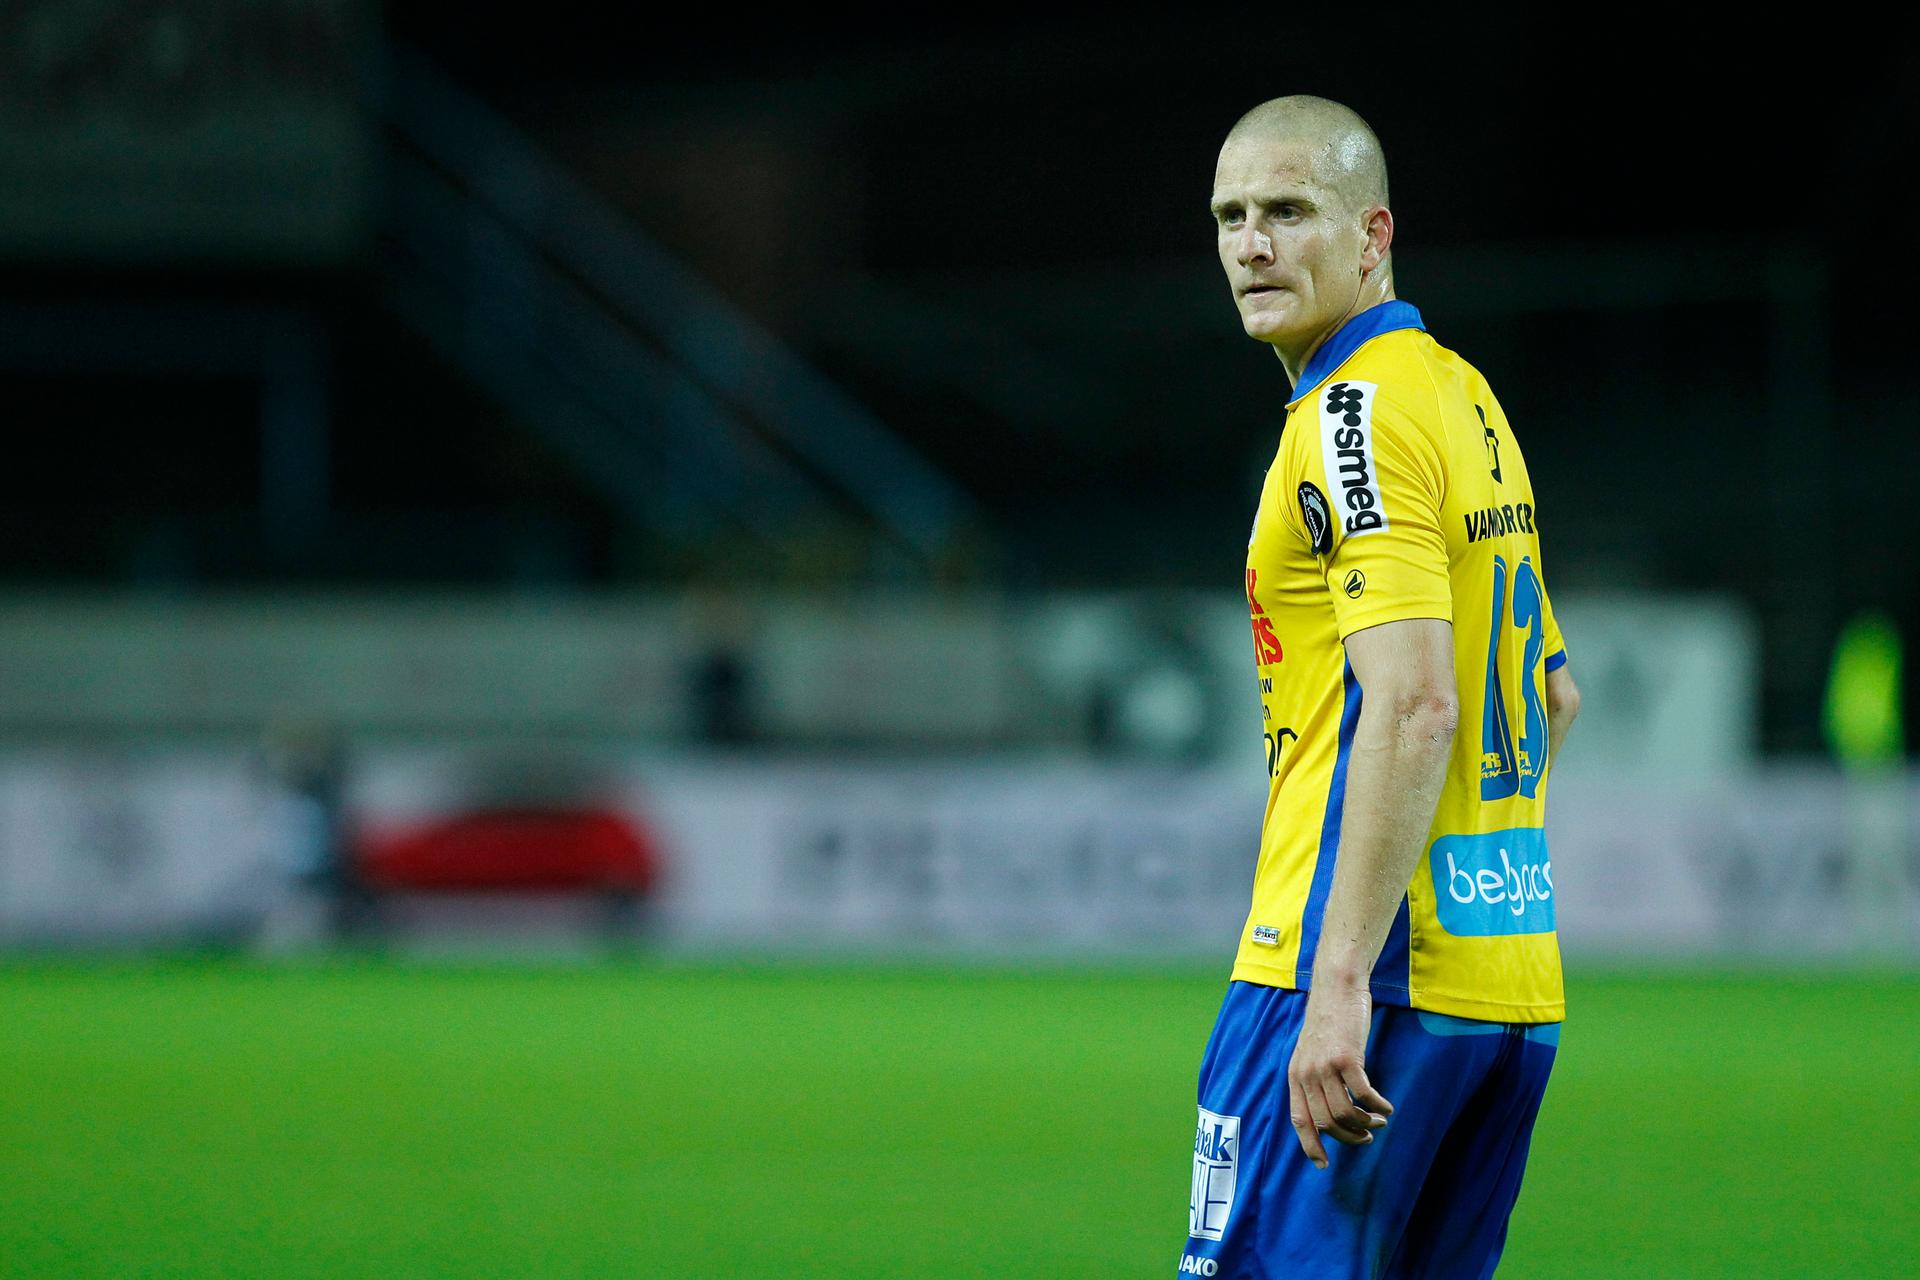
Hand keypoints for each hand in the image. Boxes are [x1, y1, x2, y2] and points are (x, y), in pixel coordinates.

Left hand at [1286, 981, 1392, 1168]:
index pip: (1299, 1120)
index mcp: (1295, 1075)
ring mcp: (1325, 1066)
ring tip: (1379, 1121)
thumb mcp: (1310, 1052)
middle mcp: (1306, 1074)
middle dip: (1348, 1138)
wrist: (1337, 989)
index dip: (1310, 1145)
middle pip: (1326, 1122)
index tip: (1323, 1164)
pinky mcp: (1347, 1058)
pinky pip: (1364, 1095)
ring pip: (1345, 1113)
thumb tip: (1327, 1112)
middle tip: (1366, 1137)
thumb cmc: (1328, 1021)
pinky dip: (1377, 1106)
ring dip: (1366, 1123)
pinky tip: (1387, 1107)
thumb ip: (1313, 1078)